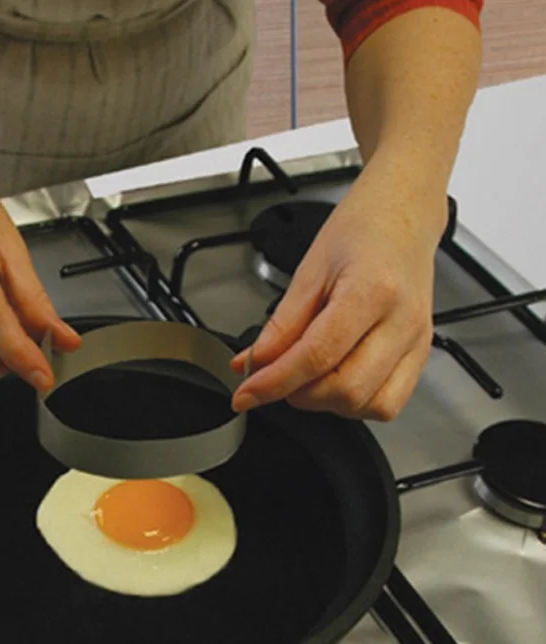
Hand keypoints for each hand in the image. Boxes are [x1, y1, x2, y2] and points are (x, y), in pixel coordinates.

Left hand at [231, 160, 446, 420]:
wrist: (404, 214)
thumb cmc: (361, 230)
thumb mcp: (309, 270)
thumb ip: (281, 324)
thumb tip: (253, 363)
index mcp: (372, 291)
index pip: (316, 356)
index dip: (275, 382)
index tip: (246, 394)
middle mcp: (402, 322)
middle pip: (345, 388)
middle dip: (298, 393)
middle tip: (276, 377)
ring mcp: (417, 341)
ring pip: (369, 405)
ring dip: (326, 402)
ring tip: (306, 376)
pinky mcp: (421, 353)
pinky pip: (389, 402)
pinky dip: (355, 404)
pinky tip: (335, 381)